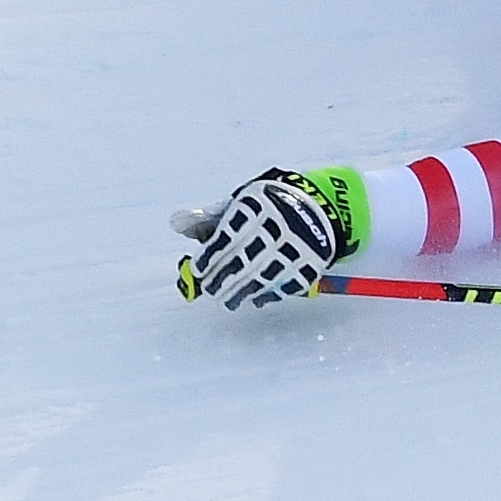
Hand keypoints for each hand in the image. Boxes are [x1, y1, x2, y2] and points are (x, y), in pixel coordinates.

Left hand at [172, 169, 351, 307]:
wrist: (324, 206)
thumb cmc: (272, 204)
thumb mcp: (243, 200)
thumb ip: (210, 215)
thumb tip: (177, 223)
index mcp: (260, 204)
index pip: (228, 236)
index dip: (210, 255)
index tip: (199, 268)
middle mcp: (281, 223)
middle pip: (244, 258)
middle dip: (222, 277)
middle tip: (209, 288)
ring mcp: (299, 246)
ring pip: (262, 275)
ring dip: (241, 292)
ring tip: (228, 300)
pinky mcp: (312, 263)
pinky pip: (285, 284)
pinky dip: (267, 294)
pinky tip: (254, 298)